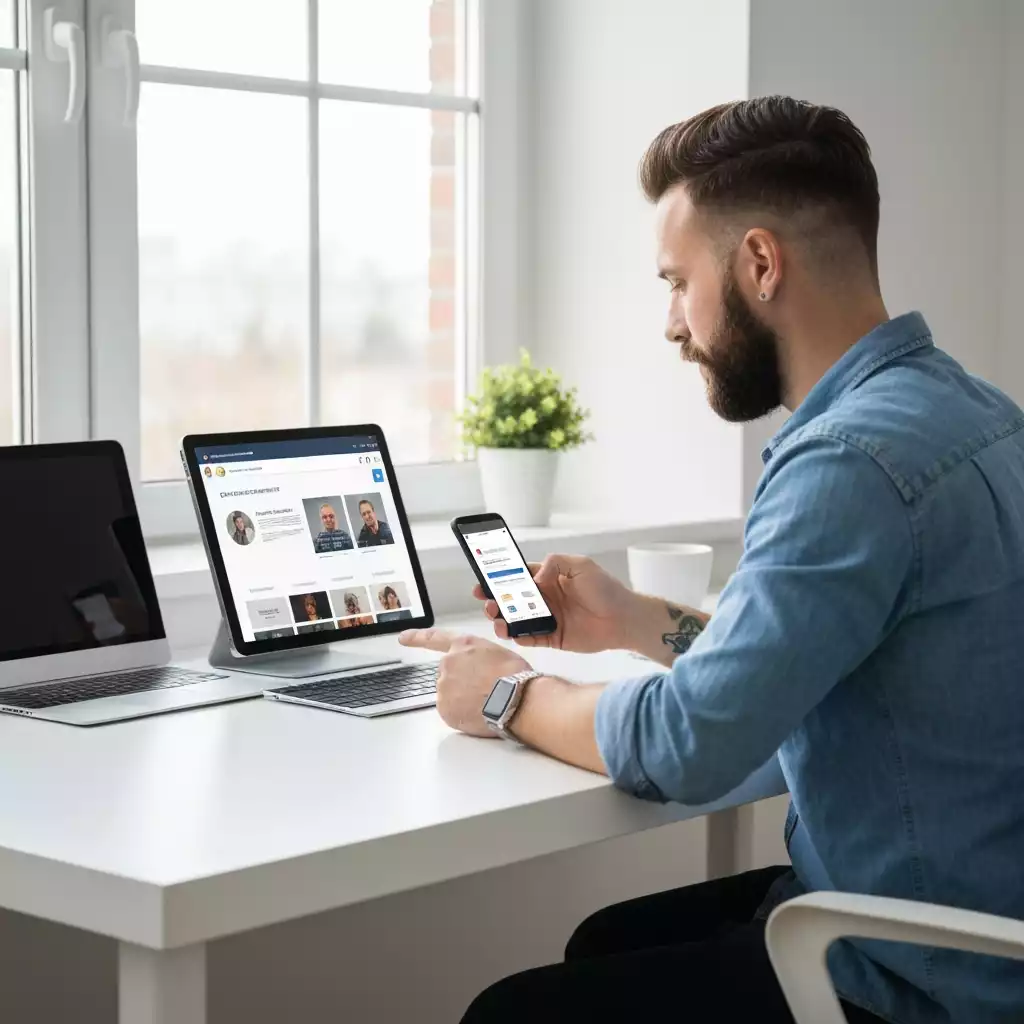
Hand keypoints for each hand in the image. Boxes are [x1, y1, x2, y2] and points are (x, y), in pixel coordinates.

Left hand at [398, 629, 532, 736]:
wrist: (517, 699)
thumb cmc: (515, 676)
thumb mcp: (497, 653)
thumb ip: (478, 658)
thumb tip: (478, 671)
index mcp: (463, 645)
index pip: (434, 638)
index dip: (417, 637)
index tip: (403, 638)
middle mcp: (448, 663)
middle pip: (448, 673)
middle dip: (461, 681)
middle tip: (484, 690)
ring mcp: (444, 686)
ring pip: (450, 694)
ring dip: (463, 698)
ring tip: (486, 702)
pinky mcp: (444, 709)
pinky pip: (451, 711)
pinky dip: (462, 714)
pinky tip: (479, 713)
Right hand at [472, 553, 638, 653]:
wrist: (624, 618)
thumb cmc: (605, 589)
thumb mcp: (580, 565)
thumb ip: (555, 563)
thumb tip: (534, 577)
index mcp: (548, 578)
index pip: (518, 577)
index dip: (499, 579)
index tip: (483, 582)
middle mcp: (544, 599)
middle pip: (512, 600)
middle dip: (496, 601)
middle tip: (488, 603)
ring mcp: (548, 619)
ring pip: (517, 620)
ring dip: (503, 620)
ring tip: (497, 619)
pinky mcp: (553, 638)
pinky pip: (530, 639)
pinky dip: (519, 637)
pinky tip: (512, 634)